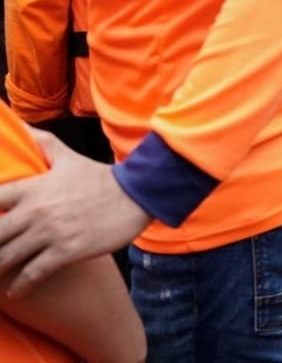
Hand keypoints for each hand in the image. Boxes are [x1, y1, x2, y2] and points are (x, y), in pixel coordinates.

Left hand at [0, 127, 150, 295]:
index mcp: (33, 188)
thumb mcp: (68, 158)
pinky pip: (33, 273)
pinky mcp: (67, 251)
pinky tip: (16, 289)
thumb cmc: (100, 178)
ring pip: (8, 257)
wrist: (137, 195)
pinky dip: (20, 285)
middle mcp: (36, 211)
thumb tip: (19, 125)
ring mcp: (51, 233)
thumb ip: (41, 142)